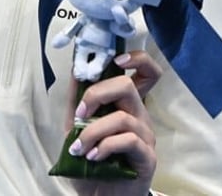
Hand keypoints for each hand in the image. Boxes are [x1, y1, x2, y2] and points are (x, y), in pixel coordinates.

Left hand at [70, 51, 162, 195]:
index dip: (137, 59)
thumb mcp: (77, 128)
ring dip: (94, 130)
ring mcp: (146, 137)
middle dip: (98, 93)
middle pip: (128, 86)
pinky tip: (93, 156)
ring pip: (123, 117)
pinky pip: (128, 141)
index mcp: (126, 106)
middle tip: (81, 112)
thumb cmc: (91, 163)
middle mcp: (140, 117)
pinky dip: (105, 146)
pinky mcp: (147, 157)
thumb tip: (74, 69)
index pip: (147, 72)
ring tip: (80, 147)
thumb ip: (76, 100)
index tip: (116, 60)